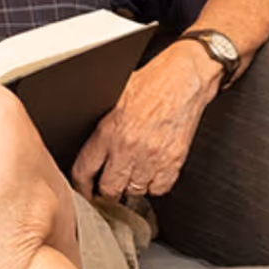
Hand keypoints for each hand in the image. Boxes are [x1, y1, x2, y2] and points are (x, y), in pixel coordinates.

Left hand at [71, 39, 220, 199]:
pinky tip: (152, 173)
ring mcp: (152, 156)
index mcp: (109, 130)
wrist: (187, 77)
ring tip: (131, 178)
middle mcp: (129, 146)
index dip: (82, 186)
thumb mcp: (115, 97)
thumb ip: (102, 125)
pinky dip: (155, 184)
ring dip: (131, 188)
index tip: (85, 188)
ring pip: (134, 191)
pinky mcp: (173, 160)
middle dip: (107, 191)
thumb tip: (89, 145)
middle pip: (109, 189)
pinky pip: (160, 188)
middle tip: (109, 188)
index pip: (84, 171)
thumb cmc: (154, 81)